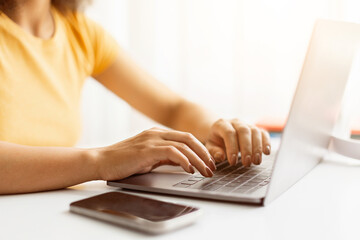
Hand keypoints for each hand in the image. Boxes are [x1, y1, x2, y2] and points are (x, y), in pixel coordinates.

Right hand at [94, 127, 215, 180]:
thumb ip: (164, 157)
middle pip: (189, 138)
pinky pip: (172, 152)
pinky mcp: (147, 149)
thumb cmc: (122, 162)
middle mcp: (156, 133)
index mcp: (157, 134)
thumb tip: (182, 162)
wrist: (101, 161)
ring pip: (184, 145)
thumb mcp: (148, 157)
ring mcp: (152, 140)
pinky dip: (184, 160)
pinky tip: (189, 169)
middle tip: (212, 166)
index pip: (185, 138)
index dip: (200, 149)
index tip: (208, 162)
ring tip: (205, 171)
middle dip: (204, 153)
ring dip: (198, 159)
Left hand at [205, 119, 270, 166]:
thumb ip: (213, 151)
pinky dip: (266, 142)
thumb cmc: (215, 141)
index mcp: (221, 124)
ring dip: (257, 147)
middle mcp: (235, 122)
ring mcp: (246, 124)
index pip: (229, 133)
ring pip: (255, 131)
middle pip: (244, 131)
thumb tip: (220, 156)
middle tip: (247, 163)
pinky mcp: (255, 129)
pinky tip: (266, 152)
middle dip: (246, 148)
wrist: (221, 132)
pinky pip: (263, 133)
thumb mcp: (210, 146)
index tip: (232, 162)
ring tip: (256, 161)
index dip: (231, 147)